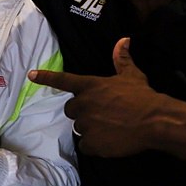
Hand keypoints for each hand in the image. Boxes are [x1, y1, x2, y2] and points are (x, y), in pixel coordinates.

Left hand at [28, 37, 158, 156]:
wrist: (154, 121)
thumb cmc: (142, 96)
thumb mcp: (132, 75)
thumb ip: (122, 59)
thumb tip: (124, 40)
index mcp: (90, 86)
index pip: (63, 80)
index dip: (46, 78)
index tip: (31, 75)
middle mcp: (83, 104)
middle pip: (70, 109)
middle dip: (82, 112)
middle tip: (102, 114)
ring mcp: (86, 124)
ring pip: (79, 128)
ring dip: (90, 129)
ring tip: (110, 128)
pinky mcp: (91, 143)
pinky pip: (85, 146)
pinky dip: (95, 145)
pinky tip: (109, 141)